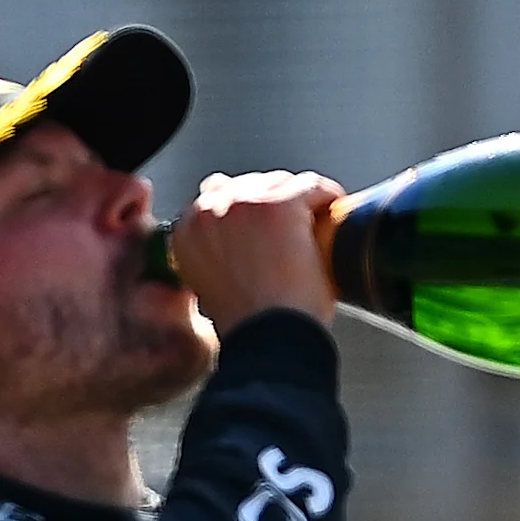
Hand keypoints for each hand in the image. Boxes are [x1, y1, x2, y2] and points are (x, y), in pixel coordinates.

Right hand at [170, 171, 342, 334]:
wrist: (266, 337)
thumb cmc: (246, 320)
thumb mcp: (213, 283)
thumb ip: (214, 251)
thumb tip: (230, 232)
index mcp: (187, 229)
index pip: (219, 196)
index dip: (250, 213)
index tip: (268, 230)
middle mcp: (208, 209)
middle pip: (251, 185)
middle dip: (274, 202)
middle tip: (294, 234)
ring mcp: (244, 203)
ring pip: (282, 183)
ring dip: (300, 201)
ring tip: (314, 229)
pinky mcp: (280, 204)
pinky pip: (311, 187)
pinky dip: (327, 199)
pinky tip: (332, 217)